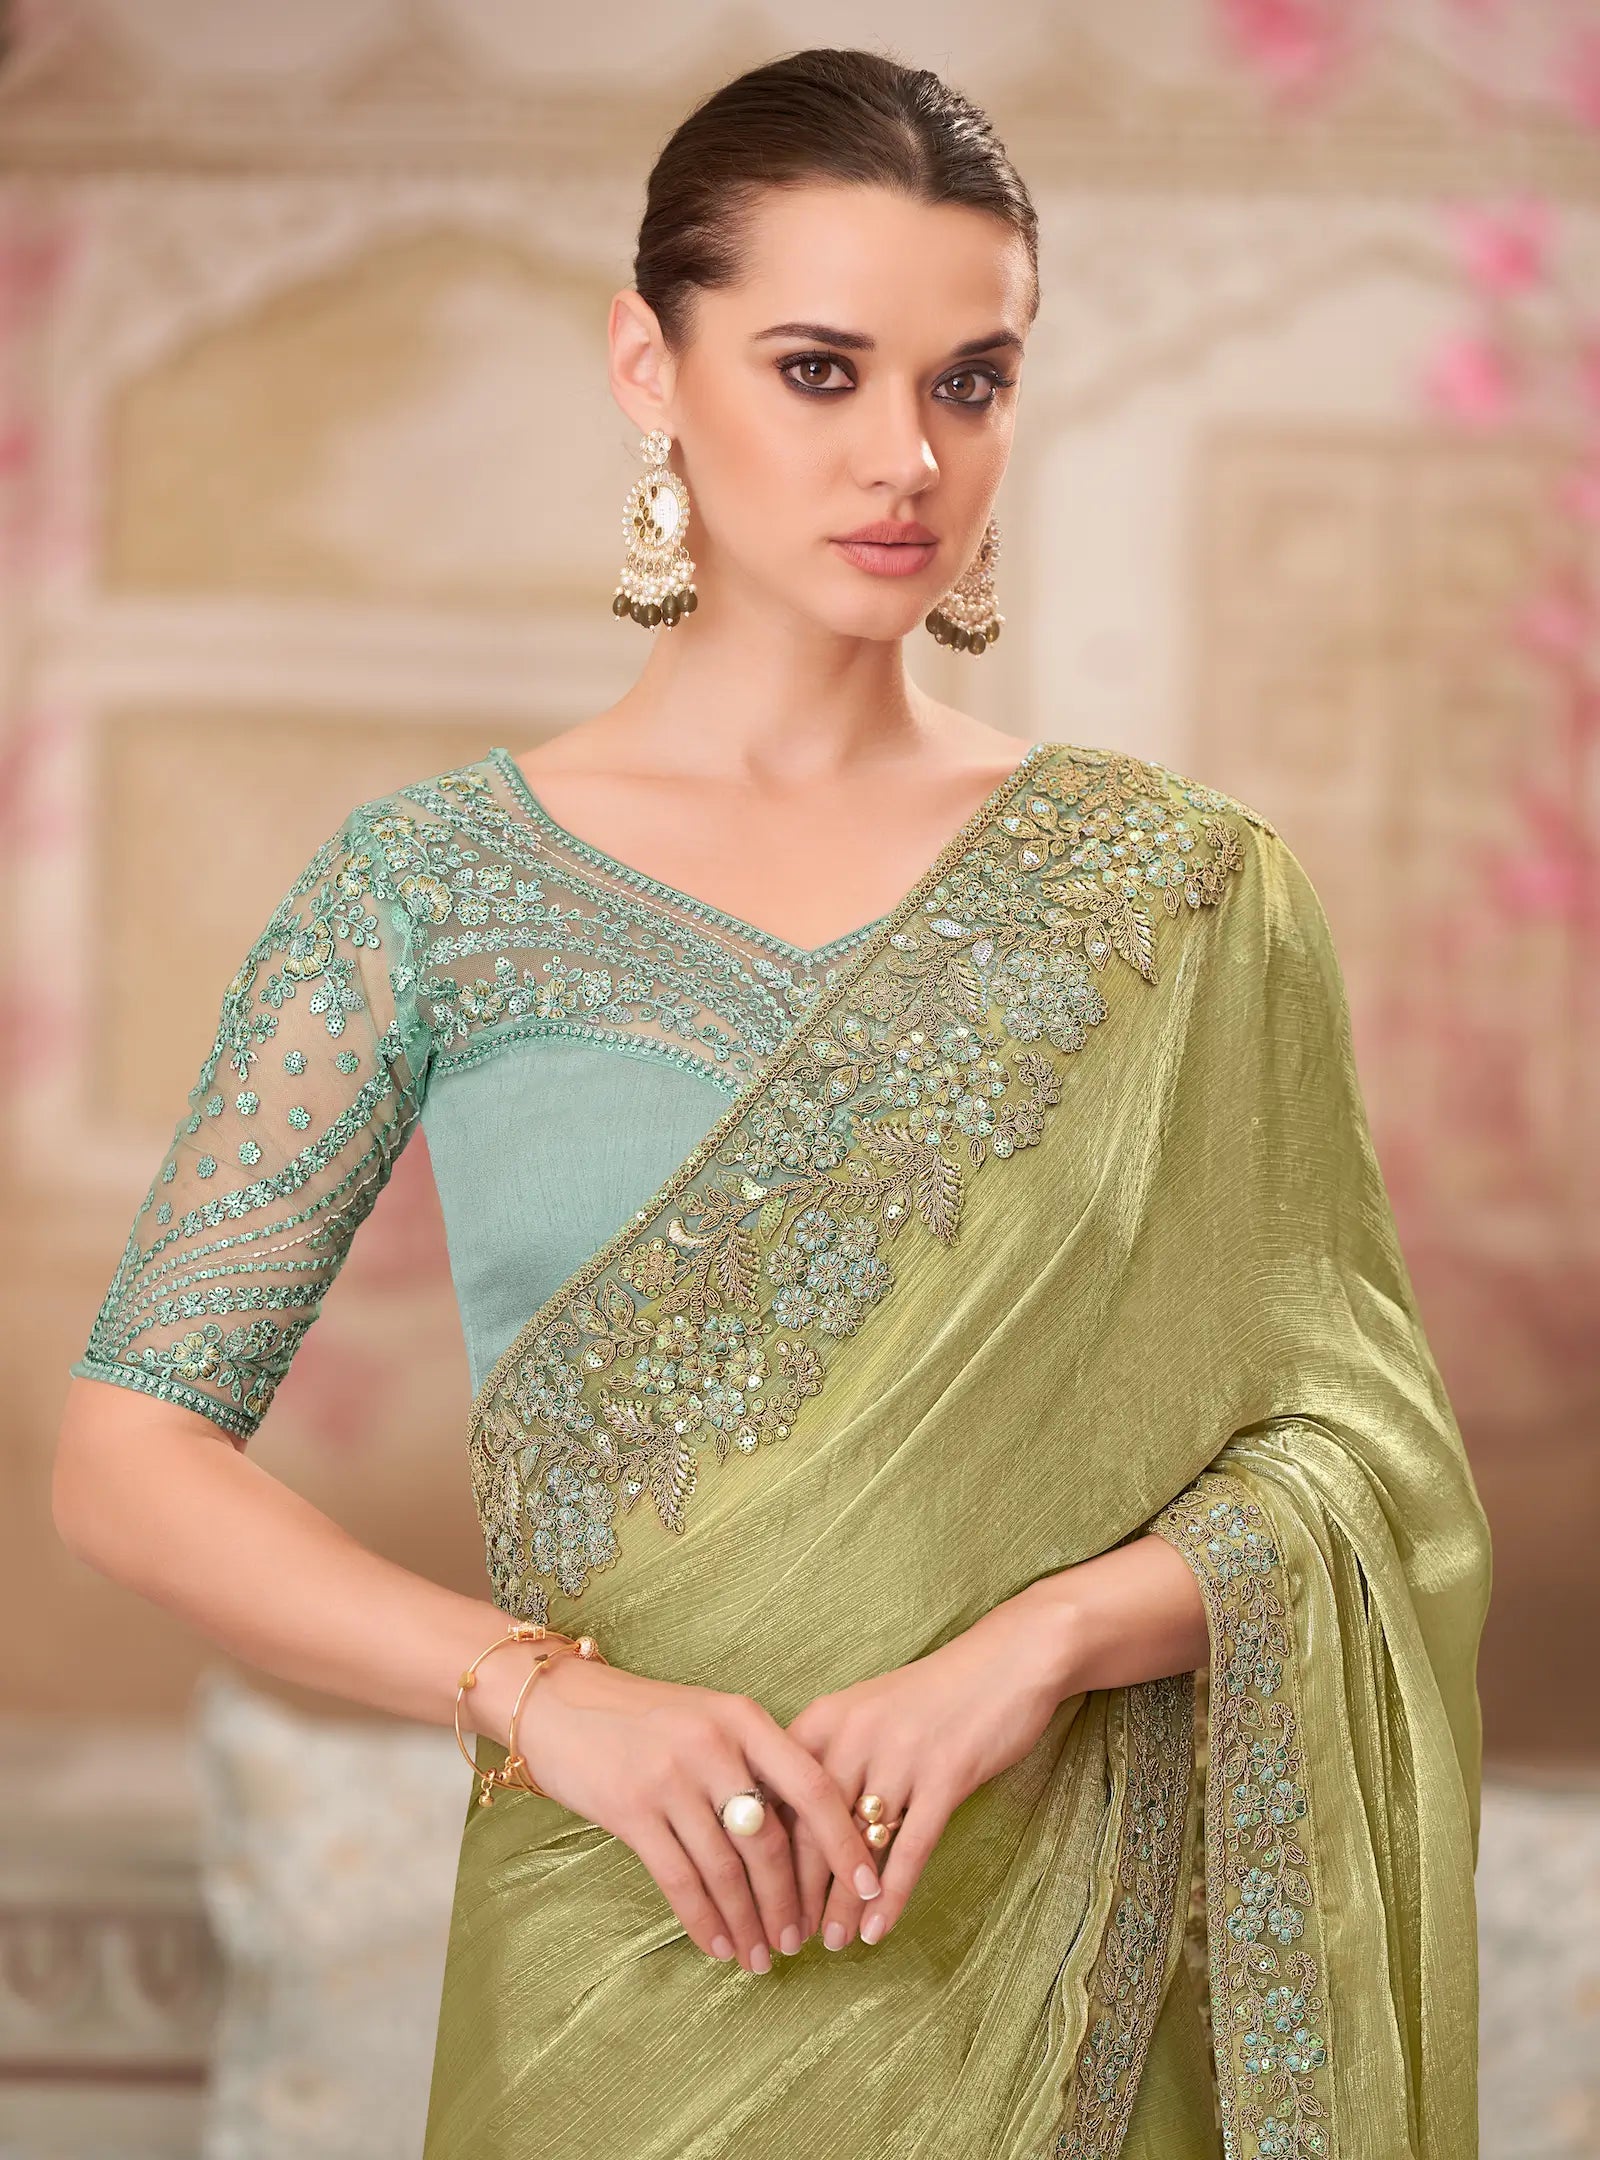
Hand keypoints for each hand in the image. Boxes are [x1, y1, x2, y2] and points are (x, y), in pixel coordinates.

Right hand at [500, 1650, 885, 1973]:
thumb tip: (804, 1832)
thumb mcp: (708, 1717)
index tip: (870, 1886)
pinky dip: (705, 1921)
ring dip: (750, 1922)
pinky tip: (718, 1946)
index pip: (813, 1786)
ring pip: (728, 1869)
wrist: (559, 1703)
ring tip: (763, 1957)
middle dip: (792, 1900)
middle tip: (803, 1941)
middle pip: (771, 1840)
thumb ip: (753, 1761)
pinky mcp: (631, 1809)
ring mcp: (671, 1777)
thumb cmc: (642, 1716)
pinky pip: (680, 1879)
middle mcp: (714, 1745)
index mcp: (744, 1718)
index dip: (845, 1841)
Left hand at [779, 1595, 1070, 1950]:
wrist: (1007, 1661)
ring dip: (840, 1902)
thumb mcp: (866, 1714)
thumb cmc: (932, 1696)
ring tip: (830, 1942)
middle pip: (810, 1828)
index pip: (778, 1797)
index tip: (757, 1898)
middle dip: (796, 1891)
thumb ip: (830, 1759)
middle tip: (788, 1936)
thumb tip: (795, 1825)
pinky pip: (910, 1849)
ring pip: (856, 1845)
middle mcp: (854, 1736)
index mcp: (825, 1719)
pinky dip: (890, 1896)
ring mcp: (900, 1756)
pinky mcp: (945, 1775)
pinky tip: (877, 1929)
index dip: (763, 1854)